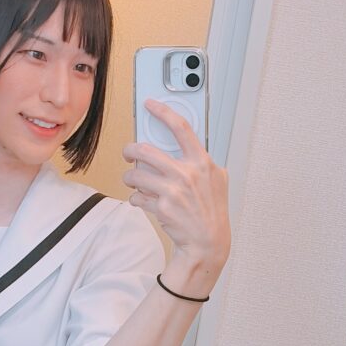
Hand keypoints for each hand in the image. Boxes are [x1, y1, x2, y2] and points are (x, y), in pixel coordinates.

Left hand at [123, 100, 230, 292]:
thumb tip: (181, 142)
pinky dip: (136, 198)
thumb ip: (201, 160)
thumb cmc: (211, 209)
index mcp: (202, 162)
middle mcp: (187, 174)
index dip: (163, 112)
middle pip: (145, 151)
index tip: (150, 104)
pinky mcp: (161, 207)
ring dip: (130, 179)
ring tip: (135, 182)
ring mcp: (173, 191)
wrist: (207, 241)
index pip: (181, 128)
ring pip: (135, 175)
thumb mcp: (216, 179)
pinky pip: (137, 196)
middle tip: (129, 154)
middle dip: (130, 151)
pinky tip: (144, 200)